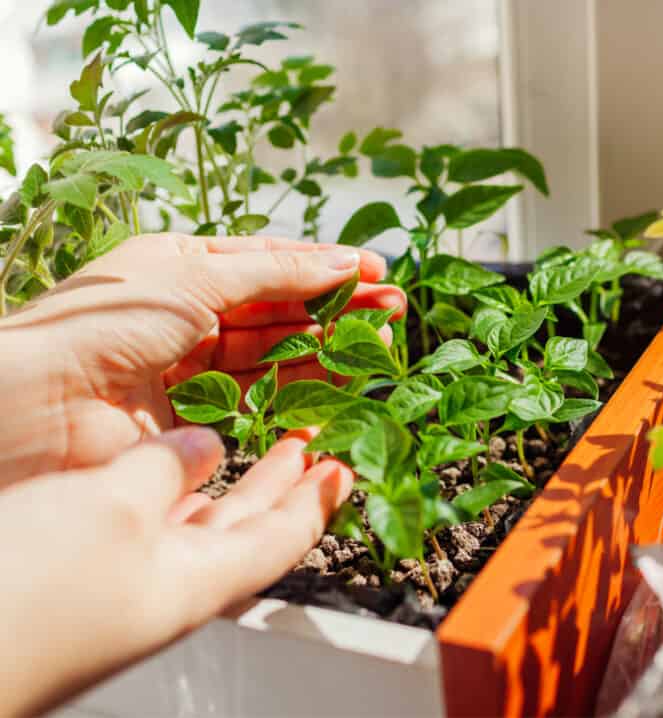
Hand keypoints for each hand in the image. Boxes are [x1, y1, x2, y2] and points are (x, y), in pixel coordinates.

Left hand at [0, 234, 404, 485]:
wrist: (40, 402)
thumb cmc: (106, 320)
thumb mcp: (196, 277)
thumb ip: (275, 273)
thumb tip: (342, 262)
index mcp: (183, 266)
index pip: (270, 262)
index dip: (324, 266)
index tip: (377, 273)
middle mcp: (190, 315)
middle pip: (280, 310)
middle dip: (337, 308)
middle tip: (392, 312)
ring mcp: (193, 368)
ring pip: (276, 356)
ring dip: (328, 348)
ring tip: (377, 344)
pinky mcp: (194, 419)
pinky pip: (259, 401)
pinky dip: (300, 394)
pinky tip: (338, 387)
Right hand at [0, 425, 352, 716]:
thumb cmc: (25, 596)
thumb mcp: (111, 508)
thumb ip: (165, 469)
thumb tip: (203, 444)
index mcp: (198, 582)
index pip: (285, 538)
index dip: (319, 500)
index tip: (345, 468)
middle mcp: (170, 588)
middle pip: (246, 532)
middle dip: (280, 486)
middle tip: (309, 448)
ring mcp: (125, 587)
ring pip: (193, 527)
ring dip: (224, 485)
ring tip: (244, 444)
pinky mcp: (82, 579)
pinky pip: (144, 528)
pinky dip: (165, 493)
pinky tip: (159, 471)